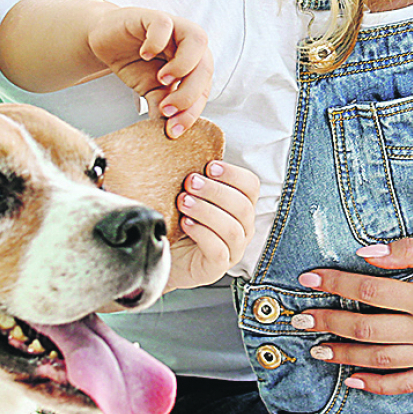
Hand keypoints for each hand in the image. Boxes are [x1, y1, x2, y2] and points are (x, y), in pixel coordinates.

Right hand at [88, 7, 209, 137]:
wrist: (105, 40)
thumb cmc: (134, 62)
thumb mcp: (150, 89)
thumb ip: (162, 106)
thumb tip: (169, 132)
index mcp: (195, 64)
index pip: (204, 89)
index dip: (191, 112)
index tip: (173, 130)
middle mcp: (189, 45)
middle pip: (206, 67)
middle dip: (188, 94)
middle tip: (166, 110)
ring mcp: (174, 28)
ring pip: (197, 40)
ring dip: (183, 65)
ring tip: (162, 81)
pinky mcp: (153, 17)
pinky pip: (164, 24)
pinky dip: (157, 42)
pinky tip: (144, 54)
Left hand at [164, 160, 260, 290]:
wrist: (161, 254)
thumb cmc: (177, 222)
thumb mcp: (187, 196)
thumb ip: (193, 178)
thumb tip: (184, 145)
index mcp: (240, 207)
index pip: (251, 186)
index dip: (233, 174)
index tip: (209, 166)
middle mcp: (242, 228)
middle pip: (242, 206)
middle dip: (215, 191)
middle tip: (190, 182)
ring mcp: (232, 250)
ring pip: (232, 228)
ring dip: (206, 211)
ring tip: (183, 202)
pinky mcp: (217, 268)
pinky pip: (218, 250)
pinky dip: (201, 233)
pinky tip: (185, 223)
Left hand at [292, 236, 412, 394]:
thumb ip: (409, 250)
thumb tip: (367, 254)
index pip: (369, 291)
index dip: (335, 284)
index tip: (308, 278)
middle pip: (367, 329)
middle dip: (328, 323)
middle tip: (299, 319)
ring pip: (381, 360)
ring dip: (345, 356)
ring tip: (317, 350)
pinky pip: (408, 384)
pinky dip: (379, 385)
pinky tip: (354, 380)